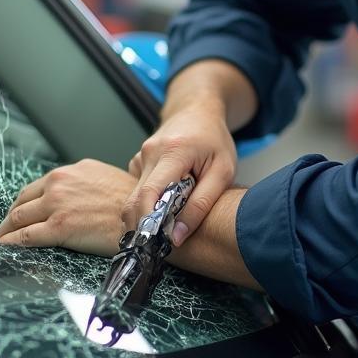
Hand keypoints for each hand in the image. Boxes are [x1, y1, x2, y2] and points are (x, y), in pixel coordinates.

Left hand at [0, 159, 135, 255]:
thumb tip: (77, 199)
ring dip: (5, 231)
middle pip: (22, 201)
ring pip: (18, 218)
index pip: (37, 187)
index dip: (24, 203)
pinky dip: (11, 242)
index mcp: (72, 171)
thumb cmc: (134, 204)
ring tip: (1, 241)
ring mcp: (57, 204)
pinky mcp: (58, 227)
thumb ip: (84, 186)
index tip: (19, 213)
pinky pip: (25, 236)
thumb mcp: (106, 181)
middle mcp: (60, 183)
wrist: (146, 217)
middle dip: (10, 218)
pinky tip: (5, 248)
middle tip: (4, 230)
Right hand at [125, 103, 236, 246]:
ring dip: (149, 213)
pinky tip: (167, 200)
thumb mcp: (222, 172)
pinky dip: (150, 201)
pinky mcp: (138, 161)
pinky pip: (138, 188)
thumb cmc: (214, 139)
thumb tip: (177, 236)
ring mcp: (140, 154)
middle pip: (136, 198)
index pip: (150, 192)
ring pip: (135, 195)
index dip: (147, 222)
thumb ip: (201, 204)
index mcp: (173, 151)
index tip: (153, 244)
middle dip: (143, 226)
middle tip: (157, 247)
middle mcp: (150, 151)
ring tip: (170, 218)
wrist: (198, 110)